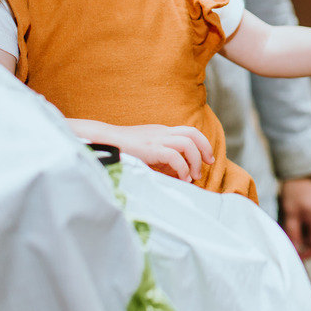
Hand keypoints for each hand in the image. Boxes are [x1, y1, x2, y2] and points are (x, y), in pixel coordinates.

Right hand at [99, 123, 214, 181]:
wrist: (101, 141)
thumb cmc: (121, 149)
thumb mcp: (145, 152)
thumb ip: (161, 159)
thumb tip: (178, 172)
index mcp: (161, 132)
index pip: (189, 132)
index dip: (202, 144)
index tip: (206, 159)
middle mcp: (161, 132)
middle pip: (193, 133)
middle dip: (205, 148)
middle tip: (209, 163)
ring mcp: (156, 139)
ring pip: (187, 143)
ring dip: (195, 161)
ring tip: (194, 176)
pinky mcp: (150, 148)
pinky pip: (174, 156)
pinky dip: (182, 168)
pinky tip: (182, 178)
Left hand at [278, 176, 310, 259]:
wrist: (299, 172)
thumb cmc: (294, 191)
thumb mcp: (290, 213)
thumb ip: (293, 232)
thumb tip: (294, 250)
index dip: (308, 254)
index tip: (296, 256)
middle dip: (303, 244)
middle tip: (289, 240)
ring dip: (302, 235)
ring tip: (289, 226)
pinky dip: (304, 227)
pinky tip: (293, 219)